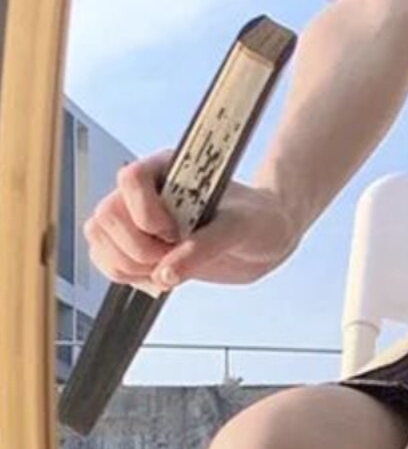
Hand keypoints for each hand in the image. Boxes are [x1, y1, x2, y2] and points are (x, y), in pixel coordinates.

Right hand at [82, 147, 305, 294]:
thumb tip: (165, 273)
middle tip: (173, 255)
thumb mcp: (239, 229)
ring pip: (100, 240)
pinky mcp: (139, 248)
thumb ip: (204, 247)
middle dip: (137, 248)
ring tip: (168, 269)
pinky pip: (108, 263)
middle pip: (106, 216)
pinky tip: (160, 279)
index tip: (177, 233)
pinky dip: (127, 277)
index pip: (129, 180)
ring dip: (130, 264)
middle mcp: (145, 193)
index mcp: (166, 170)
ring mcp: (137, 220)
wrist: (265, 238)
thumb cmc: (257, 220)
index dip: (146, 214)